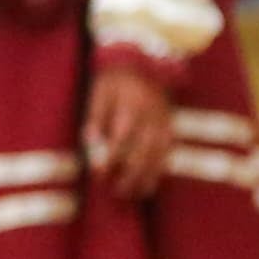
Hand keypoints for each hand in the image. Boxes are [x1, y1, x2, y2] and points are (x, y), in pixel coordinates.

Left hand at [82, 55, 175, 200]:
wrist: (144, 63)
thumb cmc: (115, 81)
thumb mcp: (99, 93)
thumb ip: (94, 118)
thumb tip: (89, 144)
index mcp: (130, 108)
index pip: (120, 140)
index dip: (109, 160)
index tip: (98, 175)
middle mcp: (149, 118)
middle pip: (141, 153)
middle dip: (128, 176)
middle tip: (115, 192)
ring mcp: (162, 124)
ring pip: (157, 157)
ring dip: (144, 178)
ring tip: (131, 194)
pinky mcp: (169, 127)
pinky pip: (167, 154)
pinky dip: (158, 171)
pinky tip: (148, 185)